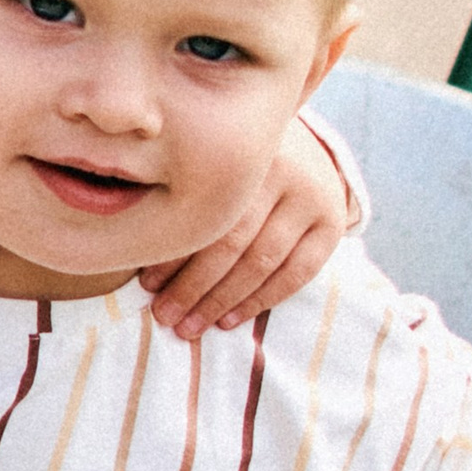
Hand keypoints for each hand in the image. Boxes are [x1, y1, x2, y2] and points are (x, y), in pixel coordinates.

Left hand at [137, 116, 350, 336]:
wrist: (305, 144)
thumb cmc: (236, 162)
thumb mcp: (213, 160)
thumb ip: (187, 195)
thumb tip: (139, 254)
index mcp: (244, 153)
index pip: (205, 215)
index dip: (175, 254)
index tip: (146, 285)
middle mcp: (284, 171)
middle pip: (232, 242)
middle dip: (194, 286)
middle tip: (165, 316)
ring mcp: (313, 197)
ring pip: (262, 262)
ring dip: (222, 301)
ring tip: (190, 326)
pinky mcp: (332, 223)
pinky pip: (296, 274)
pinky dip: (259, 302)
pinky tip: (229, 321)